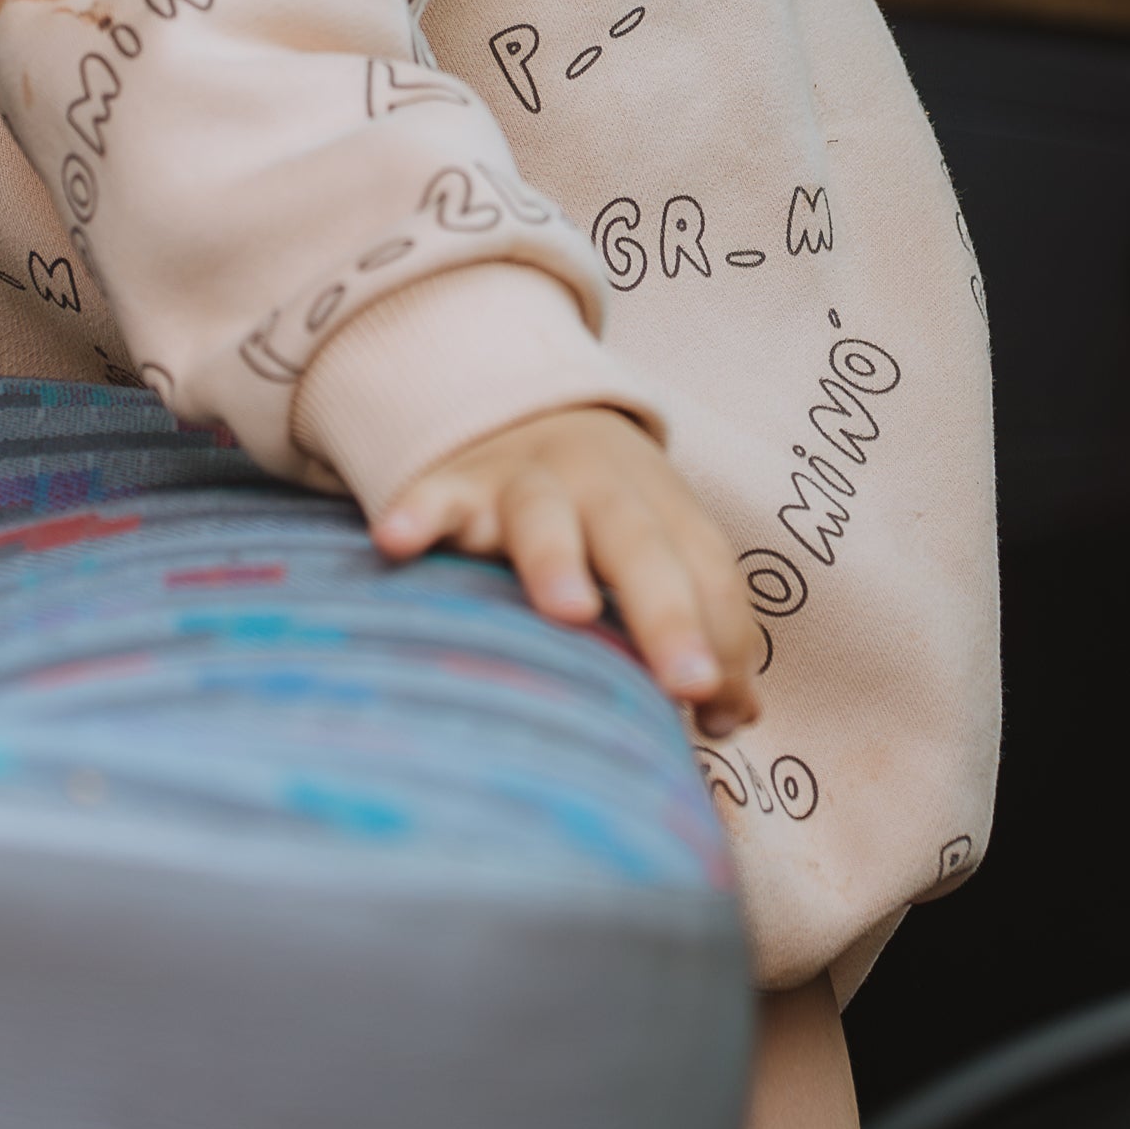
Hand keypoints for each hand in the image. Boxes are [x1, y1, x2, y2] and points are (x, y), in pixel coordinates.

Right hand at [372, 405, 766, 736]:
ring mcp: (525, 480)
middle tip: (691, 682)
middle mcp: (601, 486)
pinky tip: (396, 540)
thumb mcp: (659, 551)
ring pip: (544, 514)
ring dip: (558, 558)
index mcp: (663, 507)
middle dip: (669, 613)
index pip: (708, 569)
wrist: (529, 411)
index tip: (722, 710)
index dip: (724, 635)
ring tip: (570, 610)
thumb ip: (703, 626)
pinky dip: (418, 513)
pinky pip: (434, 495)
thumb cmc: (606, 519)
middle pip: (641, 546)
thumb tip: (733, 716)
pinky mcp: (456, 483)